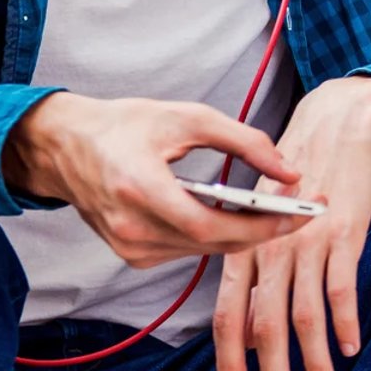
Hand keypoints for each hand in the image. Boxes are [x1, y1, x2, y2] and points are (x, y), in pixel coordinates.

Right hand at [0, 93, 306, 267]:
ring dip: (243, 235)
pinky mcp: (130, 253)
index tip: (300, 215)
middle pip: (213, 244)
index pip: (212, 225)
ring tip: (280, 212)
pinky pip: (186, 251)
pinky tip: (239, 218)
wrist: (65, 145)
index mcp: (141, 188)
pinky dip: (216, 236)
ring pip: (203, 251)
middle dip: (265, 231)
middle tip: (304, 212)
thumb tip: (289, 171)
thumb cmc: (125, 125)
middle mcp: (131, 226)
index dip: (260, 227)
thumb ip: (244, 142)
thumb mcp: (189, 118)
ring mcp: (128, 246)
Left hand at [213, 77, 370, 370]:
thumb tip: (250, 333)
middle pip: (266, 327)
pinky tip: (350, 347)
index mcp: (244, 249)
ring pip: (306, 316)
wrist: (334, 128)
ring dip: (314, 363)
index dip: (230, 363)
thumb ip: (255, 274)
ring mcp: (307, 242)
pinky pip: (342, 288)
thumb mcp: (265, 222)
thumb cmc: (297, 179)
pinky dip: (346, 322)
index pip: (229, 318)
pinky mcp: (344, 233)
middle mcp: (270, 250)